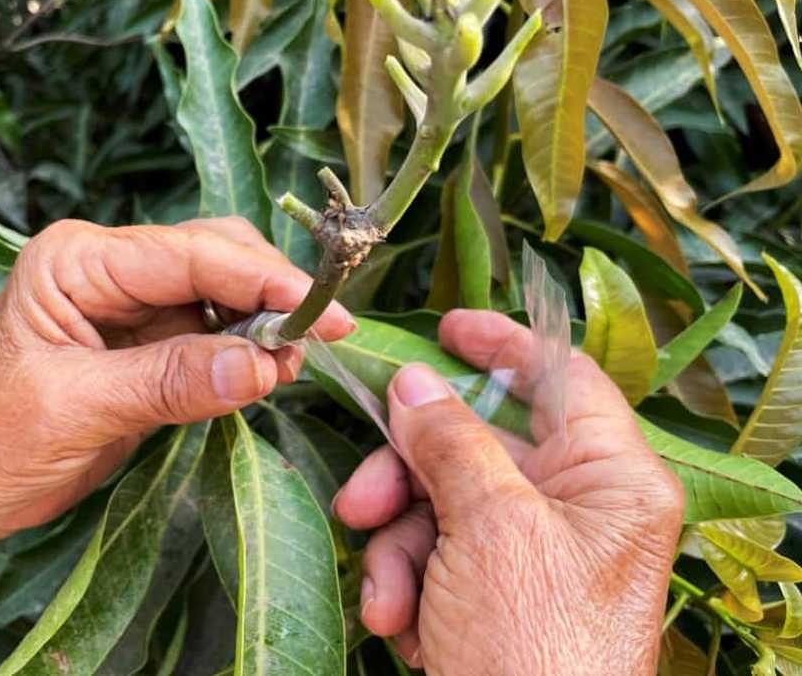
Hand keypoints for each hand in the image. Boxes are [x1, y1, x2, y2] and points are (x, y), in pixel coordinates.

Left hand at [0, 217, 353, 542]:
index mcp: (77, 260)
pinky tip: (268, 374)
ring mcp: (132, 308)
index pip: (188, 254)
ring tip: (296, 362)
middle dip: (270, 291)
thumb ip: (169, 381)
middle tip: (321, 336)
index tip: (321, 309)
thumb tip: (262, 365)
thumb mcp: (77, 407)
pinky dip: (246, 352)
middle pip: (214, 256)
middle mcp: (109, 270)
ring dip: (264, 322)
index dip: (261, 278)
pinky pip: (213, 336)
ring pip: (222, 293)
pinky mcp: (148, 348)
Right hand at [333, 310, 683, 674]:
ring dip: (399, 547)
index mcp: (610, 479)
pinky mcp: (497, 595)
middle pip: (477, 447)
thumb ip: (451, 444)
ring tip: (388, 600)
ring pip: (443, 504)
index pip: (561, 377)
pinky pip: (438, 556)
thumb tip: (415, 383)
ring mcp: (534, 554)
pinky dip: (410, 584)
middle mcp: (577, 509)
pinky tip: (405, 628)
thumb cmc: (537, 647)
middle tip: (362, 501)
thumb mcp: (491, 529)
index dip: (501, 345)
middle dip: (409, 477)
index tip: (442, 328)